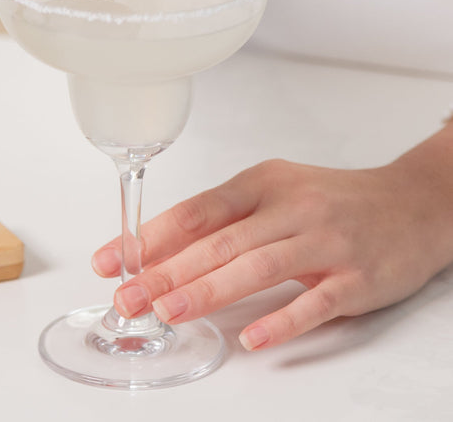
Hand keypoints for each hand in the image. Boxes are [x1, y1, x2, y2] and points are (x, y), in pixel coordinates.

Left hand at [92, 123, 452, 350]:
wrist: (409, 203)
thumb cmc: (329, 199)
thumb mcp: (275, 192)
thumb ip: (226, 219)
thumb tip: (165, 249)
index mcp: (263, 183)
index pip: (197, 210)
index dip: (152, 236)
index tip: (112, 259)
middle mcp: (291, 207)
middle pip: (220, 242)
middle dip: (167, 270)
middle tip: (129, 295)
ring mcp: (325, 241)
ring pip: (258, 267)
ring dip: (209, 291)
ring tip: (168, 311)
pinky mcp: (356, 277)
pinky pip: (315, 302)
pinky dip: (282, 320)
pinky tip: (251, 337)